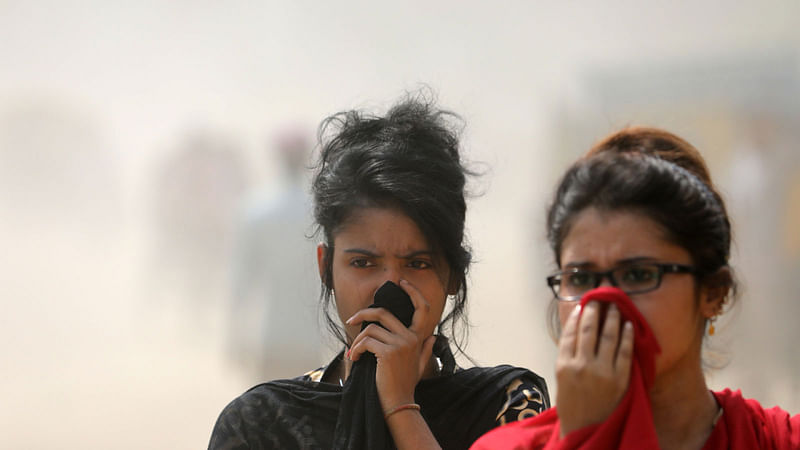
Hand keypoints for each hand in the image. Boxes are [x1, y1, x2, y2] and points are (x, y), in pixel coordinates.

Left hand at [346, 279, 436, 411]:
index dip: (413, 292)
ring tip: (355, 352)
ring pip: (371, 329)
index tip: (401, 283)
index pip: (421, 308)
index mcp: (419, 337)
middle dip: (363, 314)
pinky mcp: (388, 353)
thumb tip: (433, 337)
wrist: (399, 403)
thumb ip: (426, 350)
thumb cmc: (406, 385)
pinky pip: (366, 342)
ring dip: (358, 340)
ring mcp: (401, 344)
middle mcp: (411, 337)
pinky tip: (357, 359)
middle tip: (351, 321)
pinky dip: (357, 349)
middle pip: (383, 313)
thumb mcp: (419, 365)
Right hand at [555, 301, 633, 435]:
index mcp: (564, 365)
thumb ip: (567, 355)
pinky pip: (625, 352)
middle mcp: (582, 366)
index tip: (582, 305)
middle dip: (594, 312)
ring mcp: (602, 372)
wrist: (586, 428)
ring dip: (612, 319)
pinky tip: (628, 325)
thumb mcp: (561, 378)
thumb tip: (577, 330)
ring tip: (615, 306)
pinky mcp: (620, 380)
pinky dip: (627, 336)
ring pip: (608, 337)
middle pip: (588, 331)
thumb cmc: (572, 403)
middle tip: (598, 298)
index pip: (570, 334)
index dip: (577, 317)